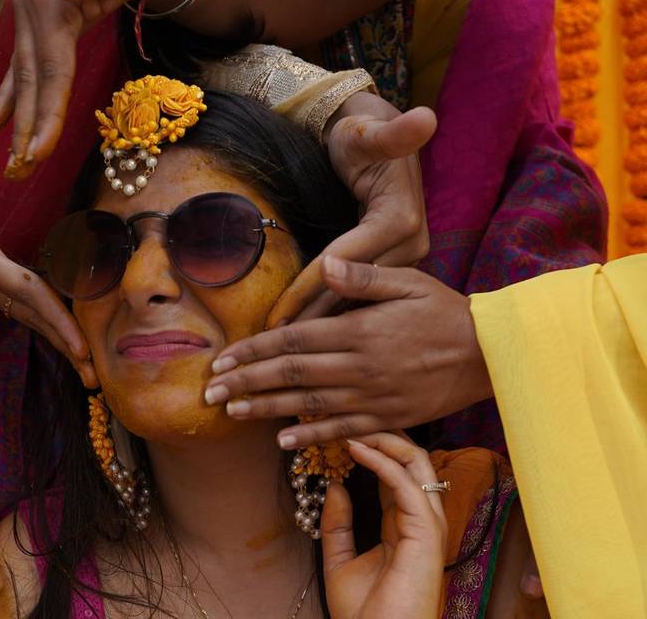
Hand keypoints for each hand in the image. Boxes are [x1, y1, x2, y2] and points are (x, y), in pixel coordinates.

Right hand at [0, 0, 140, 177]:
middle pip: (31, 82)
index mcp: (48, 6)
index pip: (51, 72)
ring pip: (22, 82)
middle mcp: (30, 15)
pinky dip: (9, 101)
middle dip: (27, 130)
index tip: (40, 155)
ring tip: (12, 164)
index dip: (46, 114)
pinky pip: (21, 71)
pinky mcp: (32, 29)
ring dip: (17, 124)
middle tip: (20, 172)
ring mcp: (27, 22)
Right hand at [0, 158, 95, 385]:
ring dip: (59, 343)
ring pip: (27, 317)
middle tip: (95, 376)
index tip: (78, 344)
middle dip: (63, 343)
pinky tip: (71, 345)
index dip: (50, 312)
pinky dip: (48, 327)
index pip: (18, 285)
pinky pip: (22, 309)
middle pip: (29, 313)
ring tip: (90, 372)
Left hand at [207, 257, 490, 448]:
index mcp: (358, 330)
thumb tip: (325, 262)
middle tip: (210, 392)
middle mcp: (359, 366)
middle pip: (290, 375)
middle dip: (246, 383)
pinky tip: (282, 440)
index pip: (292, 341)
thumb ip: (362, 276)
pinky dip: (311, 436)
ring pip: (309, 405)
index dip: (253, 350)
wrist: (492, 354)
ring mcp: (373, 396)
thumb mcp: (408, 280)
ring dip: (266, 409)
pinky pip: (342, 430)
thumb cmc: (445, 311)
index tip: (222, 358)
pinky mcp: (389, 418)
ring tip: (232, 413)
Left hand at [266, 96, 436, 326]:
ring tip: (289, 354)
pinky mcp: (400, 269)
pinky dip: (338, 316)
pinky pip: (366, 299)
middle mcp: (410, 244)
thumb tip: (424, 117)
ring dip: (324, 324)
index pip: (345, 261)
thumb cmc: (363, 135)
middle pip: (352, 288)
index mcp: (401, 218)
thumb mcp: (372, 134)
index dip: (309, 287)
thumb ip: (393, 134)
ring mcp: (406, 259)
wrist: (380, 138)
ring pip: (360, 299)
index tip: (277, 315)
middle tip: (276, 347)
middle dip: (313, 317)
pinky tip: (315, 340)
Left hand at [321, 433, 446, 618]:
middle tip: (348, 420)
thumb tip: (335, 487)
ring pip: (418, 464)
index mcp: (404, 527)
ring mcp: (428, 526)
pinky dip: (383, 461)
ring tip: (351, 427)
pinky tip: (356, 449)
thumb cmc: (363, 615)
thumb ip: (337, 526)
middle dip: (384, 436)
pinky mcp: (426, 533)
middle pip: (413, 462)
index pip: (396, 475)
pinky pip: (407, 484)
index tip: (340, 434)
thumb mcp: (339, 562)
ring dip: (384, 440)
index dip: (372, 450)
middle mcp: (421, 522)